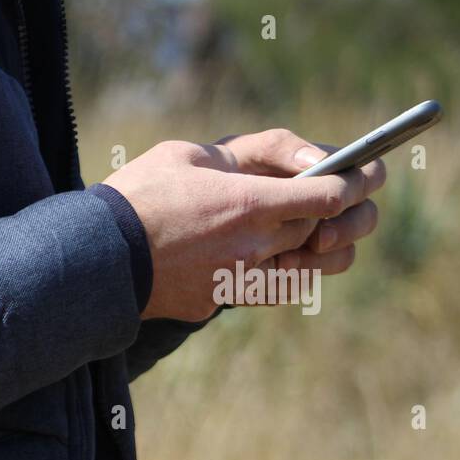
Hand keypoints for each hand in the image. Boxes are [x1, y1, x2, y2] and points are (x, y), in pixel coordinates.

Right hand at [102, 128, 385, 321]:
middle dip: (340, 215)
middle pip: (320, 232)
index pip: (330, 196)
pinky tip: (262, 259)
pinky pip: (258, 289)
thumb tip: (273, 167)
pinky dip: (269, 274)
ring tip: (316, 237)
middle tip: (344, 202)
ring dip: (315, 252)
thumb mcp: (184, 154)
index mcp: (249, 204)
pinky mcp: (213, 304)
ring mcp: (235, 282)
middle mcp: (252, 248)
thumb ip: (239, 156)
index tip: (366, 174)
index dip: (356, 183)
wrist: (93, 259)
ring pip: (301, 269)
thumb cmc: (134, 197)